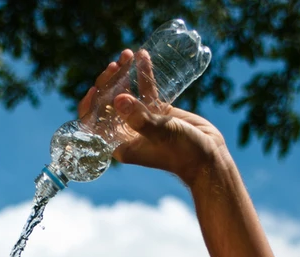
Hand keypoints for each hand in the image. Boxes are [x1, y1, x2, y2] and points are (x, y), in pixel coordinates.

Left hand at [77, 49, 229, 184]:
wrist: (209, 158)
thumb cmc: (183, 153)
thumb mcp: (161, 134)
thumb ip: (140, 118)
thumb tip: (119, 99)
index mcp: (121, 143)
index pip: (95, 124)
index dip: (90, 106)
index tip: (94, 89)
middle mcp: (128, 132)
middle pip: (109, 104)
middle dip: (108, 83)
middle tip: (115, 65)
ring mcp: (143, 121)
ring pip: (126, 94)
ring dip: (124, 74)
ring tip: (127, 55)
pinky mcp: (158, 112)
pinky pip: (146, 91)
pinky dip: (143, 74)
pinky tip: (143, 56)